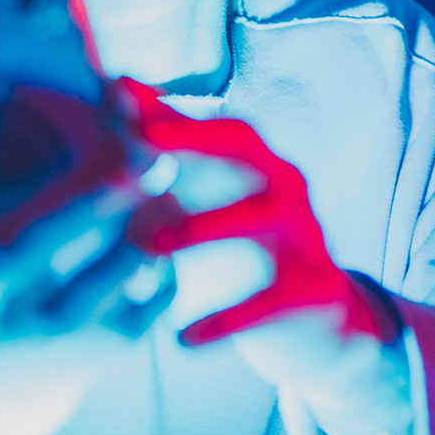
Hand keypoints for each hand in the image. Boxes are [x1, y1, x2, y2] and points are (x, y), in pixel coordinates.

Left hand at [122, 83, 409, 434]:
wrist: (322, 320)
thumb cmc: (245, 252)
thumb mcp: (211, 204)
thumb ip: (171, 164)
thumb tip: (112, 103)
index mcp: (260, 163)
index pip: (213, 123)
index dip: (167, 107)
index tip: (113, 91)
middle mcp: (287, 187)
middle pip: (245, 151)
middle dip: (191, 140)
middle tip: (137, 138)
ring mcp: (306, 235)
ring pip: (257, 220)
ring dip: (202, 227)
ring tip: (147, 247)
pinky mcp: (314, 290)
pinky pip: (269, 302)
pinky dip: (224, 320)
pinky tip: (179, 342)